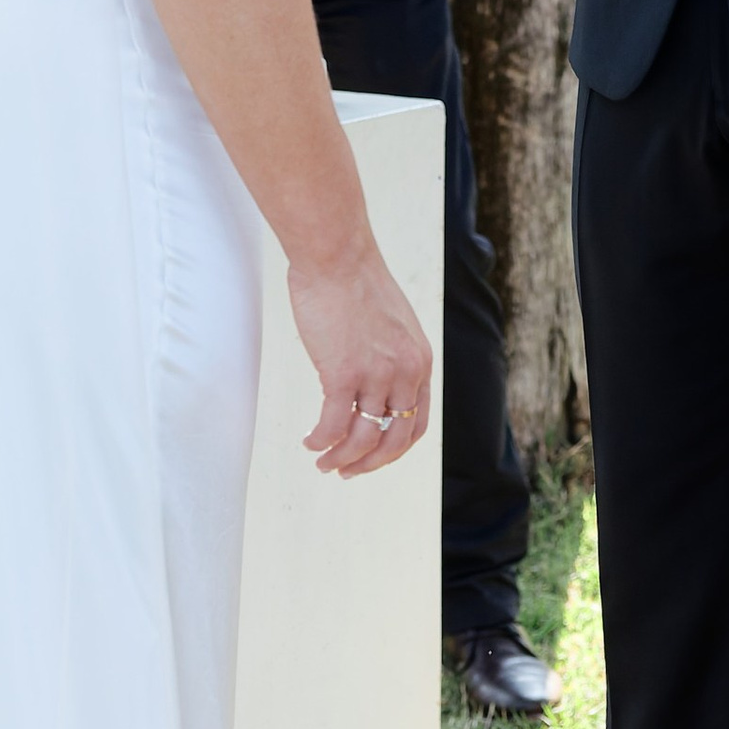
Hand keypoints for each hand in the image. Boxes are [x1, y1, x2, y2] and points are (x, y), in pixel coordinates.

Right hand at [291, 242, 432, 477]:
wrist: (337, 256)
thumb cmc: (356, 284)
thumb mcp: (393, 325)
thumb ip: (391, 357)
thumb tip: (372, 384)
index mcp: (419, 362)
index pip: (416, 424)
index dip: (393, 449)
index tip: (372, 457)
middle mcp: (405, 373)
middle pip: (393, 440)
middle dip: (368, 464)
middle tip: (345, 472)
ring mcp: (376, 374)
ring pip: (361, 438)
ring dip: (340, 458)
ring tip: (322, 462)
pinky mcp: (343, 372)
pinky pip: (333, 423)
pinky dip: (320, 440)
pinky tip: (309, 441)